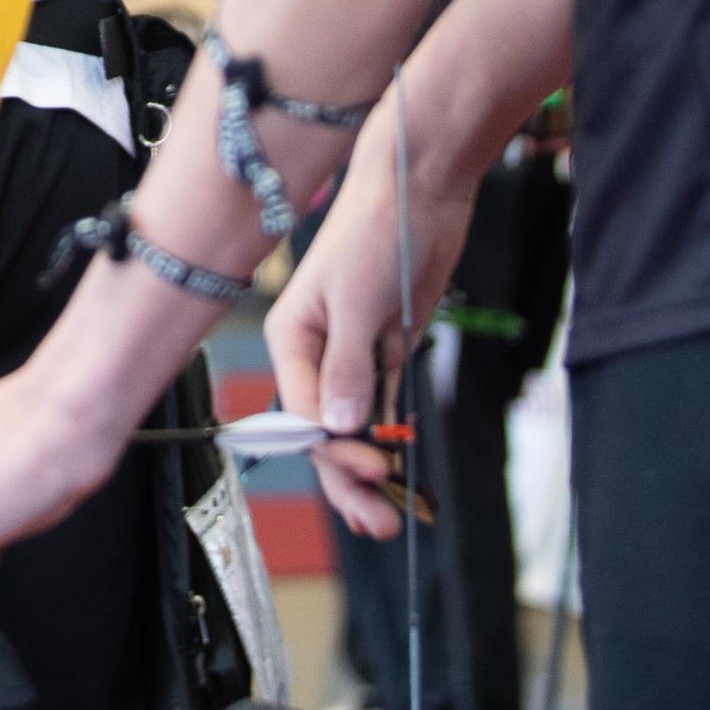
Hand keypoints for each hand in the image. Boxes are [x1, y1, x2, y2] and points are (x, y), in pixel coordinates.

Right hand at [266, 99, 477, 536]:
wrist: (419, 190)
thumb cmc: (375, 232)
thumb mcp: (357, 301)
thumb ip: (346, 369)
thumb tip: (337, 428)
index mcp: (291, 339)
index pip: (302, 415)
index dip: (335, 452)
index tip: (375, 467)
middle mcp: (314, 354)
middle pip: (323, 433)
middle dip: (349, 478)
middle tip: (382, 519)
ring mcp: (351, 355)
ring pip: (352, 427)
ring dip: (369, 470)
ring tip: (390, 516)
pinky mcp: (385, 351)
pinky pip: (380, 407)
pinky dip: (387, 439)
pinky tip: (396, 472)